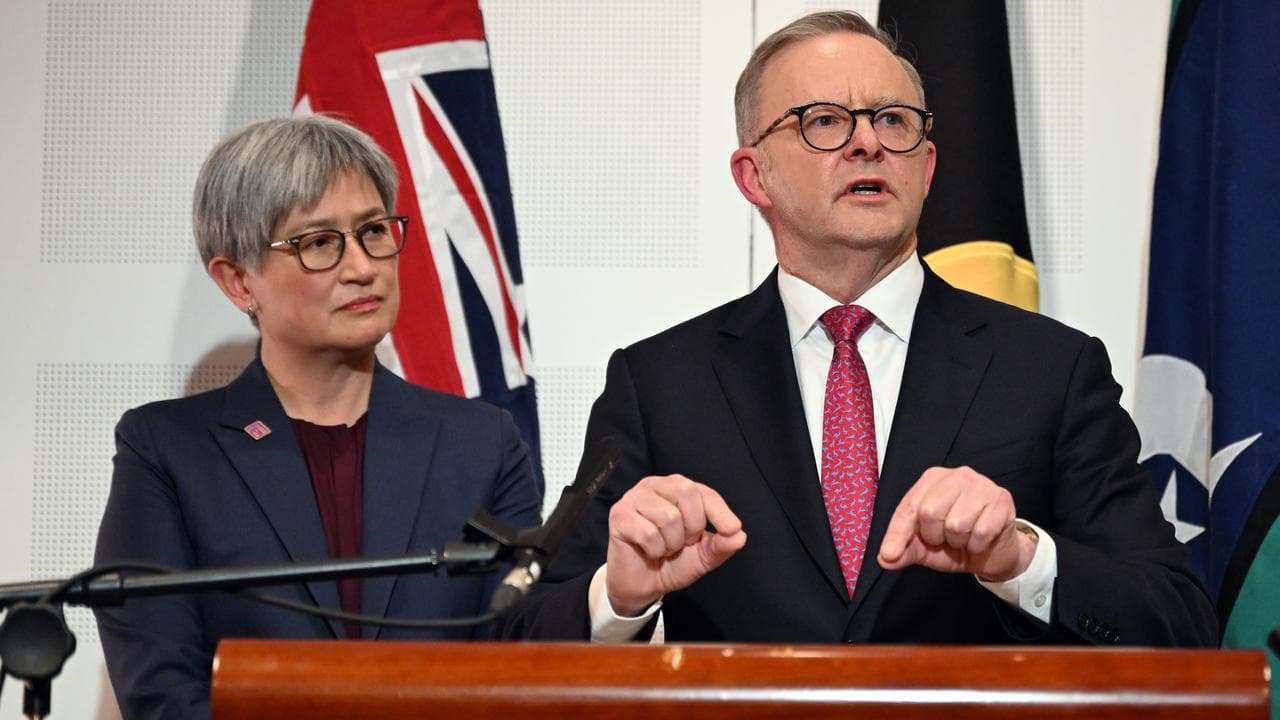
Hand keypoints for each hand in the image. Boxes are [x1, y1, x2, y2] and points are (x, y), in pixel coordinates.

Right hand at [605, 474, 746, 615]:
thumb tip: (739, 536)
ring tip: (664, 548)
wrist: (642, 585)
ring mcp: (634, 498)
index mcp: (676, 488)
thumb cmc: (671, 563)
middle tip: (683, 543)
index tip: (732, 529)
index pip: (704, 492)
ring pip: (668, 516)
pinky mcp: (619, 515)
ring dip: (671, 543)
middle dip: (692, 527)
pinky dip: (655, 550)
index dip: (720, 511)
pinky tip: (649, 551)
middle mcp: (655, 486)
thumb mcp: (703, 556)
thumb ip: (721, 545)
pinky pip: (648, 533)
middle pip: (686, 493)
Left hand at [877, 466, 1034, 581]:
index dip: (897, 533)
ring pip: (957, 523)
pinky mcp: (1002, 500)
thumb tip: (885, 557)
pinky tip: (981, 540)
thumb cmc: (957, 542)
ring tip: (964, 538)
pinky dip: (977, 545)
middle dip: (935, 536)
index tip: (889, 553)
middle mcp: (957, 476)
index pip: (909, 506)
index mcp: (932, 480)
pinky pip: (981, 532)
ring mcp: (982, 485)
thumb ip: (905, 549)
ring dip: (958, 542)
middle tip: (945, 539)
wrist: (994, 553)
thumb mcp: (926, 547)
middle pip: (930, 512)